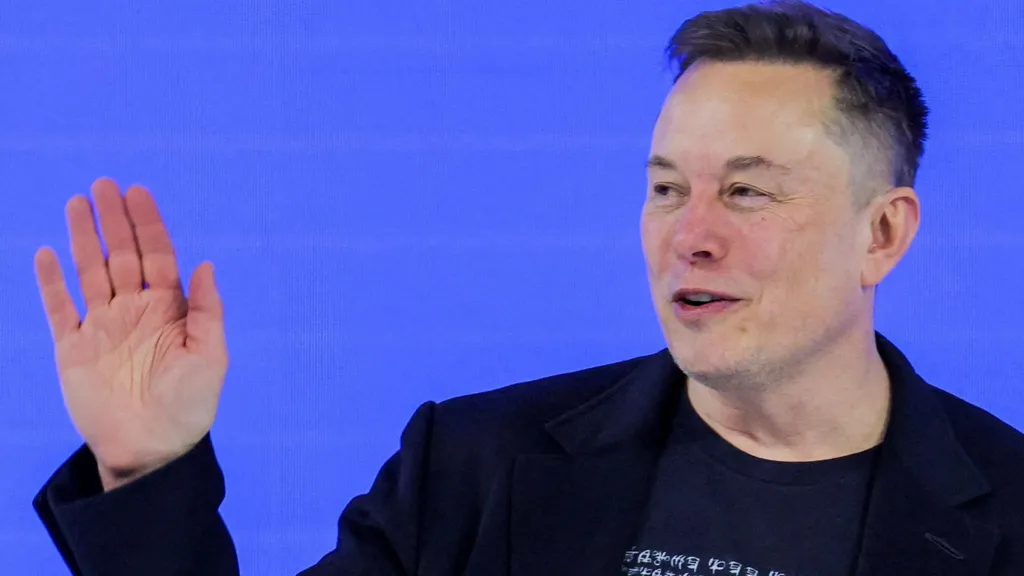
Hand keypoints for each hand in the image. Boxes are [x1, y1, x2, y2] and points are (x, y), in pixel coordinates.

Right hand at [34, 178, 227, 490]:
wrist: (152, 451)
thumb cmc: (189, 407)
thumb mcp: (210, 357)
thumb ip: (207, 311)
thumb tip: (205, 264)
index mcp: (169, 311)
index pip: (158, 256)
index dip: (148, 225)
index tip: (138, 193)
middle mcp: (135, 312)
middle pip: (122, 255)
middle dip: (114, 220)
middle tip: (105, 184)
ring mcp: (103, 328)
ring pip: (90, 272)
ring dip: (84, 238)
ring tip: (77, 203)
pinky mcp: (74, 350)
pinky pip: (59, 309)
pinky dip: (51, 282)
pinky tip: (47, 253)